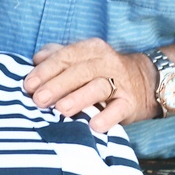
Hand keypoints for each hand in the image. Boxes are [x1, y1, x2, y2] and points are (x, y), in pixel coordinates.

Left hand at [24, 38, 157, 132]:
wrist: (145, 82)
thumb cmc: (102, 71)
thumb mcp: (83, 58)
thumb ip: (59, 55)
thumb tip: (36, 59)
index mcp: (91, 49)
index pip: (67, 56)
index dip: (46, 70)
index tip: (29, 84)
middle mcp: (107, 63)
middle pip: (80, 71)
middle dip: (58, 85)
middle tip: (39, 99)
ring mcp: (120, 83)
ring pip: (99, 87)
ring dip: (79, 98)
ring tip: (61, 109)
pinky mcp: (130, 103)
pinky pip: (119, 109)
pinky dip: (107, 117)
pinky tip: (94, 125)